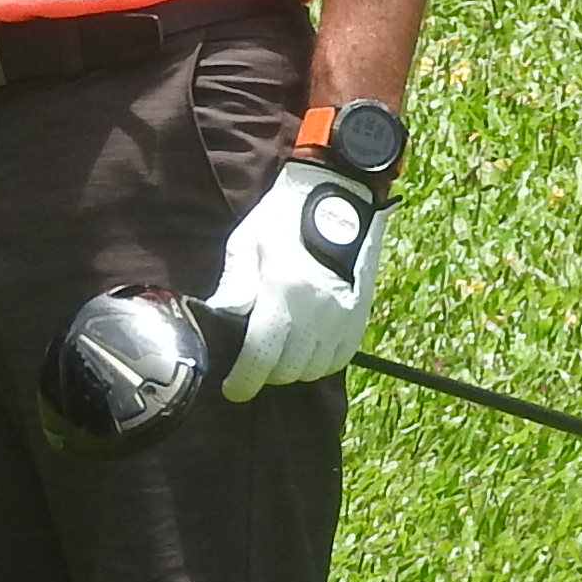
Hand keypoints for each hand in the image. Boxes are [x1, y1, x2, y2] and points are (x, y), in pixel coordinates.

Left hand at [212, 156, 385, 396]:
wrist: (338, 191)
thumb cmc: (283, 215)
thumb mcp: (247, 242)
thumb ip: (235, 285)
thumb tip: (221, 320)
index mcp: (284, 290)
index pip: (261, 356)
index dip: (243, 381)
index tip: (232, 389)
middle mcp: (318, 310)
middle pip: (288, 369)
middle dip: (265, 374)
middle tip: (252, 364)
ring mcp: (344, 313)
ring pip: (315, 369)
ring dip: (293, 370)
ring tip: (279, 356)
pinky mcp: (360, 313)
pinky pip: (340, 358)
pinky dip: (321, 362)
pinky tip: (306, 350)